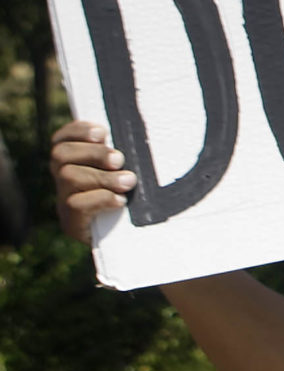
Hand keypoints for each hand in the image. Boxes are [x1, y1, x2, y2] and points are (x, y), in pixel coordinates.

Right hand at [51, 120, 134, 245]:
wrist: (132, 238)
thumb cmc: (135, 199)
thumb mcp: (128, 172)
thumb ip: (122, 156)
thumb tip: (135, 133)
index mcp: (74, 164)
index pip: (62, 140)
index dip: (77, 131)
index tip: (103, 132)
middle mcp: (63, 181)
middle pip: (61, 155)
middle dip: (94, 153)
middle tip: (119, 160)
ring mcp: (63, 203)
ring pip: (69, 178)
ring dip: (102, 177)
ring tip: (128, 181)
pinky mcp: (71, 223)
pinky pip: (76, 205)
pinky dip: (101, 198)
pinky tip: (120, 201)